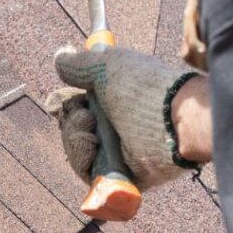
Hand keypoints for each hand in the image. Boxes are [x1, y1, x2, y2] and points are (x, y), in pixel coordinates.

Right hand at [47, 45, 203, 189]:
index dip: (66, 103)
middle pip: (73, 129)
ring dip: (74, 138)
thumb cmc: (142, 87)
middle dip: (70, 121)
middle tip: (86, 115)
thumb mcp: (107, 65)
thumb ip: (79, 63)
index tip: (61, 99)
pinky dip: (82, 158)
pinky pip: (89, 173)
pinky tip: (91, 145)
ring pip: (76, 151)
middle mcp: (116, 126)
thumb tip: (60, 56)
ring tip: (91, 130)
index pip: (78, 105)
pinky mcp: (121, 175)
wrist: (172, 118)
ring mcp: (119, 152)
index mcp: (114, 100)